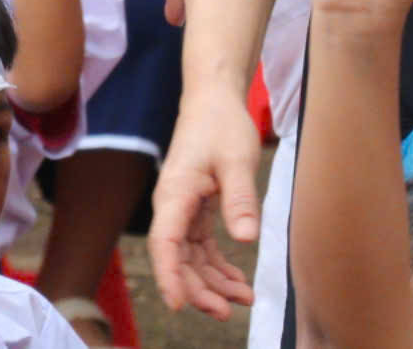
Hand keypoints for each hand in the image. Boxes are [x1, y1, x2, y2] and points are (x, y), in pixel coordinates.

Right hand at [148, 89, 261, 316]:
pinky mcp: (194, 208)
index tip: (179, 306)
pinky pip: (200, 246)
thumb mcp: (236, 160)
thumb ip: (240, 199)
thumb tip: (246, 239)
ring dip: (212, 281)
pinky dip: (217, 265)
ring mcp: (182, 208)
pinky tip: (237, 280)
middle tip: (229, 311)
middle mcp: (172, 205)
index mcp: (175, 194)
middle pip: (177, 258)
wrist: (212, 100)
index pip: (165, 244)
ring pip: (190, 257)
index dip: (170, 277)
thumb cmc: (221, 125)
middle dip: (199, 289)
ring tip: (243, 299)